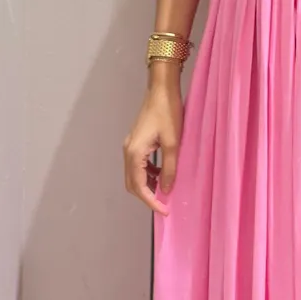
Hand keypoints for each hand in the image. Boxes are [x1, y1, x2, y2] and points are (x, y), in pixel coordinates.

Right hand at [123, 83, 182, 215]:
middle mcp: (127, 151)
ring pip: (133, 174)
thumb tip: (166, 190)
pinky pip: (138, 165)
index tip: (164, 210)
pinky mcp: (136, 141)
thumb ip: (169, 169)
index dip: (150, 201)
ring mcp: (130, 145)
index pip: (138, 186)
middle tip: (164, 204)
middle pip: (131, 183)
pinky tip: (161, 173)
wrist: (161, 89)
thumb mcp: (173, 143)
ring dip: (147, 185)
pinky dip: (147, 173)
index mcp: (134, 153)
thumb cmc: (168, 112)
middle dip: (146, 196)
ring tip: (165, 190)